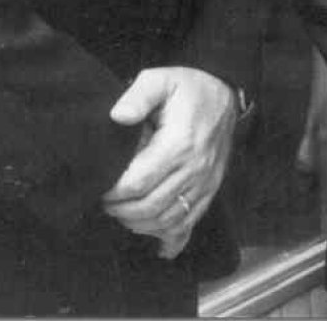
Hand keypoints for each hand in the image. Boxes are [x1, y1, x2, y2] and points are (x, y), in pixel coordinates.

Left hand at [101, 66, 237, 245]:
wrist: (226, 93)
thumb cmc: (189, 88)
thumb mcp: (162, 79)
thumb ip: (138, 95)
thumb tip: (117, 116)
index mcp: (180, 143)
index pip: (139, 183)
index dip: (113, 192)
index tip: (100, 186)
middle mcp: (196, 168)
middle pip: (150, 207)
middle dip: (121, 211)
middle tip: (106, 202)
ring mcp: (206, 181)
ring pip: (168, 220)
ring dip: (140, 225)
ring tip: (123, 212)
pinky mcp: (210, 189)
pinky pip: (190, 222)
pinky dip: (172, 238)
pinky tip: (159, 247)